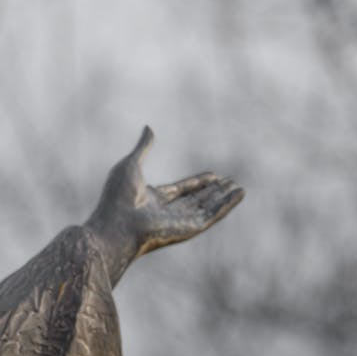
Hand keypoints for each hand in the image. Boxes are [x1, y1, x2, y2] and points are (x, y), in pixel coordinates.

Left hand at [85, 126, 243, 284]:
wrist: (116, 223)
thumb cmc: (117, 197)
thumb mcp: (131, 165)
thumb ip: (144, 147)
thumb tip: (149, 127)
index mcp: (153, 199)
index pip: (181, 190)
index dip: (198, 182)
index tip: (214, 175)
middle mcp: (167, 212)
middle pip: (196, 200)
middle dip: (214, 192)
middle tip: (230, 182)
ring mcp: (179, 222)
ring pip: (207, 207)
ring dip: (224, 198)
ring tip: (240, 188)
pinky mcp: (189, 228)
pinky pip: (212, 215)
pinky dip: (226, 205)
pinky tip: (239, 194)